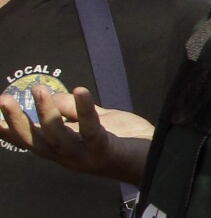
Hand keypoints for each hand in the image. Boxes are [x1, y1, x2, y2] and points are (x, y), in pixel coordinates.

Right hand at [0, 85, 152, 184]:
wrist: (157, 156)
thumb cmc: (127, 138)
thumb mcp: (97, 118)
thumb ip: (74, 109)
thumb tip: (50, 96)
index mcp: (64, 148)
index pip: (31, 140)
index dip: (9, 130)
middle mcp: (69, 156)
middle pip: (35, 142)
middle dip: (17, 121)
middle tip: (3, 99)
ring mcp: (85, 156)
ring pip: (57, 138)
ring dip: (45, 113)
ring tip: (38, 91)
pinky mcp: (104, 150)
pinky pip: (90, 129)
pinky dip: (83, 110)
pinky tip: (81, 90)